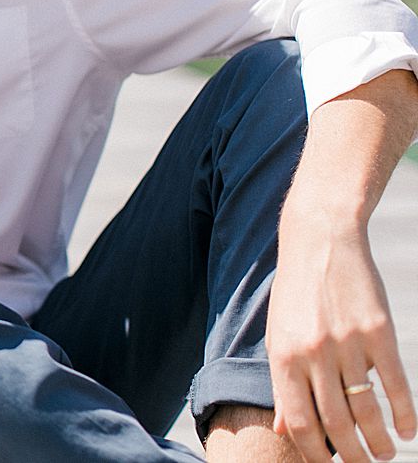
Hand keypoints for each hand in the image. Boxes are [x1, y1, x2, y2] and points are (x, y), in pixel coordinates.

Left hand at [268, 221, 415, 462]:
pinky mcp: (379, 331)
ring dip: (379, 442)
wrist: (320, 241)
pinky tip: (407, 431)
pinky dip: (404, 414)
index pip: (299, 421)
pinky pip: (395, 383)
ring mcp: (348, 343)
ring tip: (384, 455)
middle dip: (350, 455)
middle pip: (336, 422)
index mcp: (284, 356)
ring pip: (368, 409)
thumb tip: (283, 428)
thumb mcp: (278, 336)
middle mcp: (315, 353)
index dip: (313, 452)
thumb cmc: (295, 295)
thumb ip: (281, 383)